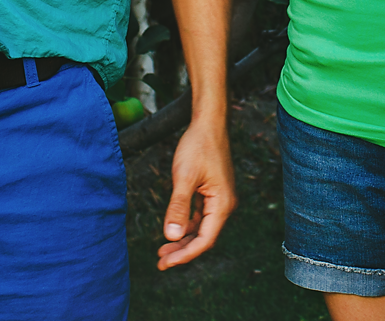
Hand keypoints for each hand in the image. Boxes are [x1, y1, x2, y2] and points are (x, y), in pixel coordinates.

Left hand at [157, 113, 236, 268]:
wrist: (208, 122)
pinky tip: (174, 228)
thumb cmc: (197, 146)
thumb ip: (178, 207)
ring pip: (201, 228)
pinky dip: (187, 225)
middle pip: (203, 237)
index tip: (165, 263)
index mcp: (222, 204)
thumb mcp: (184, 177)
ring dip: (183, 239)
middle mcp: (224, 205)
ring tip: (163, 249)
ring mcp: (219, 198)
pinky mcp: (213, 192)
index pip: (204, 240)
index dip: (184, 255)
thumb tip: (171, 236)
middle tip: (160, 261)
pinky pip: (200, 216)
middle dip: (182, 251)